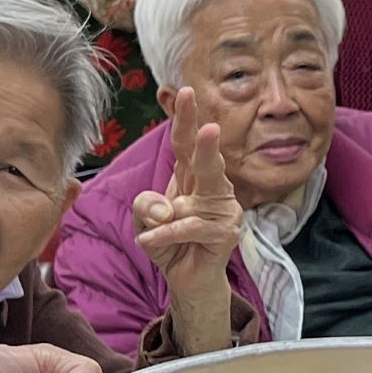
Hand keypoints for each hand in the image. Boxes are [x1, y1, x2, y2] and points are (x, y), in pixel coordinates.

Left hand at [132, 91, 243, 351]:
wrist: (186, 281)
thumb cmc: (168, 244)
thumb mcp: (145, 221)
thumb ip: (146, 206)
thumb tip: (165, 208)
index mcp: (192, 178)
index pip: (185, 144)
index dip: (184, 119)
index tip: (184, 91)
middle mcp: (212, 189)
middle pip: (206, 161)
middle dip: (207, 144)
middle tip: (210, 127)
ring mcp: (223, 210)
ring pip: (191, 202)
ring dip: (164, 219)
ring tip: (151, 232)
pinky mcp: (226, 233)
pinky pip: (190, 227)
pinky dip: (166, 235)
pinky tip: (148, 243)